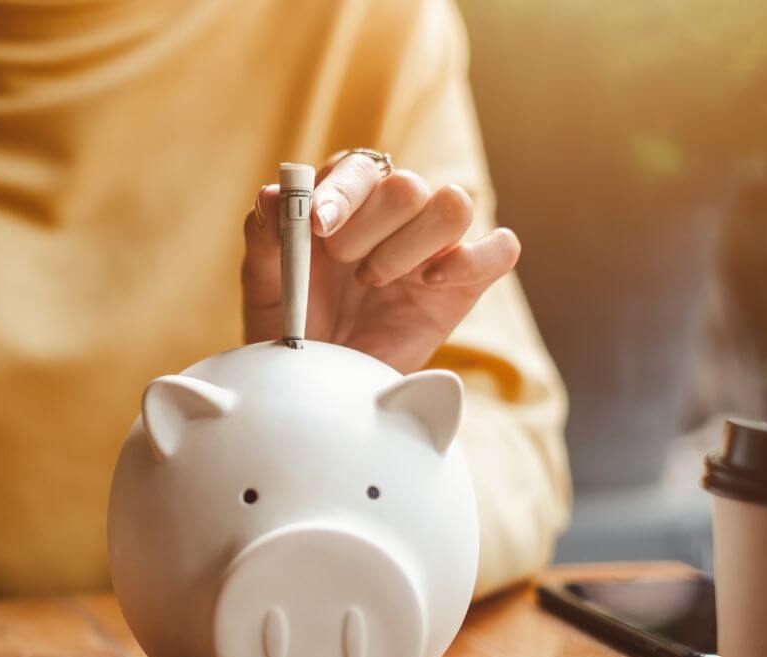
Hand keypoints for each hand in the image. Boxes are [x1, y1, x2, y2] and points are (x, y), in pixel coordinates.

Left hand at [241, 151, 520, 372]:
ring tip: (374, 281)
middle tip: (343, 266)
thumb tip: (273, 193)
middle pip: (408, 185)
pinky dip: (472, 259)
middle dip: (368, 229)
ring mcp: (434, 245)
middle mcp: (396, 212)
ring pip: (455, 204)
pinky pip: (501, 248)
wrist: (316, 380)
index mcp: (348, 198)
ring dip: (410, 245)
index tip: (317, 227)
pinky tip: (427, 282)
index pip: (360, 166)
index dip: (343, 192)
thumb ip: (266, 237)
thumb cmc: (290, 323)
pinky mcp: (465, 281)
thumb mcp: (265, 283)